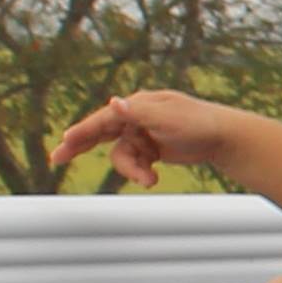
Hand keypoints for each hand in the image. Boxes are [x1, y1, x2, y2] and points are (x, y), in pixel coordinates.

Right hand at [53, 86, 274, 195]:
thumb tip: (113, 102)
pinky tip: (153, 179)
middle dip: (81, 146)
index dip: (83, 130)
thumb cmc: (198, 123)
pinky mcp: (151, 148)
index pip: (104, 118)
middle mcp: (136, 117)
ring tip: (149, 180)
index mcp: (138, 105)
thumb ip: (139, 113)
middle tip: (57, 158)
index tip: (65, 140)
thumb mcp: (168, 118)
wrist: (223, 138)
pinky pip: (135, 163)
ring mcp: (142, 133)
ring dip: (131, 171)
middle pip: (101, 133)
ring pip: (121, 155)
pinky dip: (141, 173)